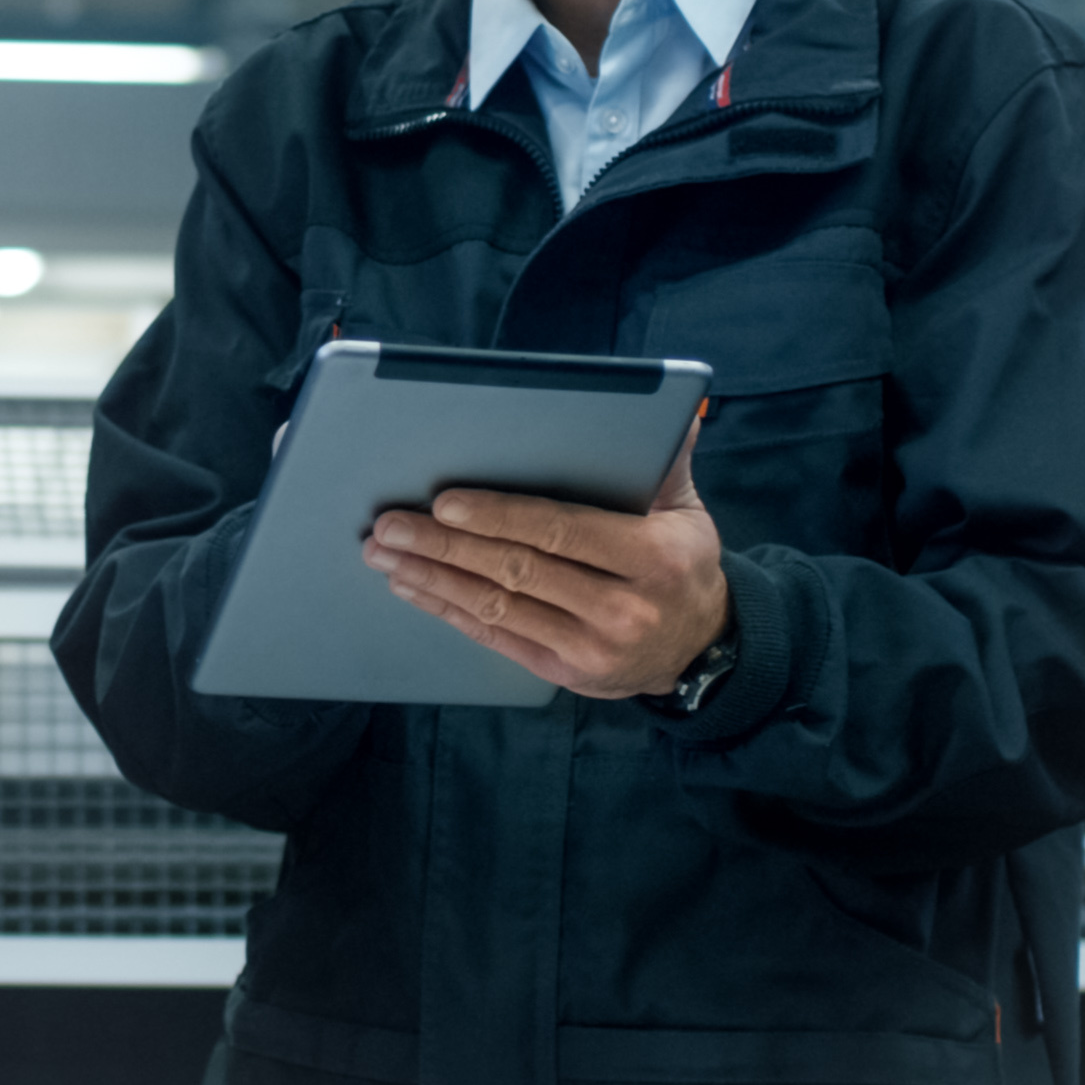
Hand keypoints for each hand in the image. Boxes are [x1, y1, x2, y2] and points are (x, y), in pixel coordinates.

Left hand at [361, 413, 722, 698]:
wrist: (700, 650)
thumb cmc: (681, 564)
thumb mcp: (686, 512)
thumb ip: (667, 463)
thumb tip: (674, 411)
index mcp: (652, 559)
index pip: (561, 532)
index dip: (499, 517)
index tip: (444, 503)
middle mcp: (622, 609)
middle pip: (518, 570)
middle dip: (444, 546)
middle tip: (389, 525)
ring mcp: (590, 648)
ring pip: (497, 607)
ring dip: (433, 579)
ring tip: (384, 554)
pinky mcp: (563, 673)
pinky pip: (495, 637)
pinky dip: (449, 609)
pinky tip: (413, 587)